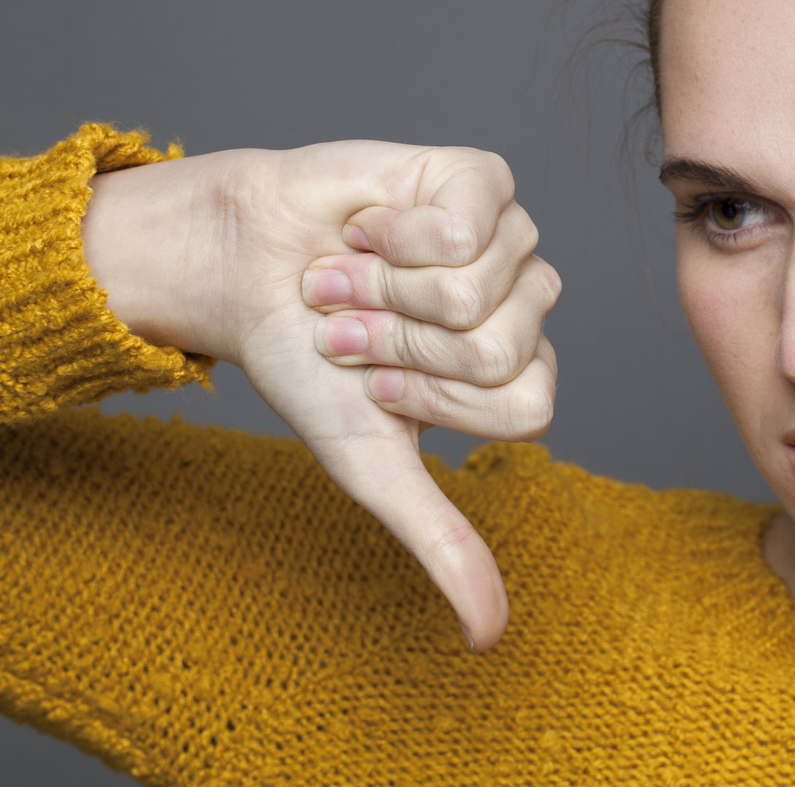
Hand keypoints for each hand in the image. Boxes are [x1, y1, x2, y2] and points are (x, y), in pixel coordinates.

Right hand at [81, 142, 560, 650]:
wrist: (243, 270)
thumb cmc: (310, 363)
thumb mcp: (373, 463)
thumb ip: (441, 543)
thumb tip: (489, 637)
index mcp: (520, 371)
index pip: (524, 406)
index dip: (433, 398)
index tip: (376, 381)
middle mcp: (528, 301)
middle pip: (503, 348)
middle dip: (401, 345)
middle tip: (357, 325)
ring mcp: (513, 237)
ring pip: (478, 289)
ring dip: (386, 292)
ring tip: (354, 276)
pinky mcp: (482, 179)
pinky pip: (463, 223)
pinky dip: (392, 233)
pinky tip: (370, 225)